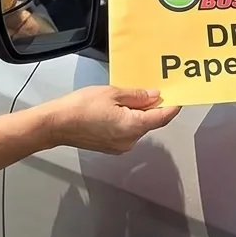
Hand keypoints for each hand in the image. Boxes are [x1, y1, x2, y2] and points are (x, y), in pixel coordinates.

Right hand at [46, 85, 180, 154]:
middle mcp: (130, 140)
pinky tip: (117, 108)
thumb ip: (137, 96)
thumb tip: (154, 95)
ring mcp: (120, 146)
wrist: (56, 124)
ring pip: (137, 127)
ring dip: (138, 113)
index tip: (179, 98)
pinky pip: (126, 131)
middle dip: (152, 107)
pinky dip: (127, 120)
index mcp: (133, 127)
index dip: (172, 107)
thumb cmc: (82, 107)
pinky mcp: (110, 147)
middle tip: (150, 90)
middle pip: (149, 122)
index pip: (162, 118)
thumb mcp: (112, 93)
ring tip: (128, 97)